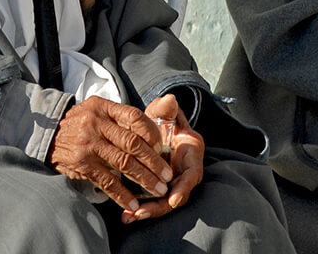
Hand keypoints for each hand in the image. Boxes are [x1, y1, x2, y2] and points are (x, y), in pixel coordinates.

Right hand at [48, 95, 174, 213]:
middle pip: (133, 143)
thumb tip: (151, 135)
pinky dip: (122, 194)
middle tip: (167, 175)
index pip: (134, 116)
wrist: (47, 134)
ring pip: (123, 163)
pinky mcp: (82, 164)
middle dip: (154, 161)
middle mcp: (96, 124)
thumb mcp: (97, 111)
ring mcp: (88, 145)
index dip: (151, 132)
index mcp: (103, 107)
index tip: (162, 147)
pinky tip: (133, 203)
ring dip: (144, 179)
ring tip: (158, 189)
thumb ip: (119, 118)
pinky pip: (107, 181)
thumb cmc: (80, 123)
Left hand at [121, 94, 204, 223]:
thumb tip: (169, 101)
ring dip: (147, 211)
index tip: (173, 199)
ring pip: (163, 201)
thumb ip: (167, 108)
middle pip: (177, 194)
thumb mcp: (164, 111)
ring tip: (129, 217)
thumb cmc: (164, 117)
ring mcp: (172, 180)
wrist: (156, 125)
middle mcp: (184, 169)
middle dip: (159, 206)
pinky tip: (125, 215)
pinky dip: (139, 208)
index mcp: (191, 151)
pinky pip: (151, 200)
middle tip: (140, 213)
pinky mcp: (158, 186)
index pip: (192, 173)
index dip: (183, 188)